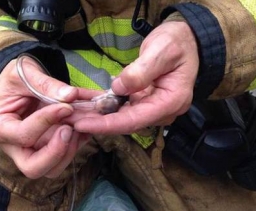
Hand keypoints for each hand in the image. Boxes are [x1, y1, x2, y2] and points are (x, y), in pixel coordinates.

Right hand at [0, 56, 88, 178]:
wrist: (20, 81)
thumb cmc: (15, 78)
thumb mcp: (25, 72)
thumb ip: (45, 83)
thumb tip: (70, 95)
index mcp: (0, 127)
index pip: (23, 135)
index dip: (46, 122)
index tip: (65, 106)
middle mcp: (14, 146)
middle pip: (33, 168)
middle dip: (56, 151)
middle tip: (69, 129)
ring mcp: (32, 151)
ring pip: (53, 169)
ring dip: (71, 149)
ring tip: (81, 124)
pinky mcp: (48, 148)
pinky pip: (65, 156)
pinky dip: (79, 142)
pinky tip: (87, 124)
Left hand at [71, 21, 198, 133]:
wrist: (186, 40)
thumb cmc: (177, 43)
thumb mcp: (161, 51)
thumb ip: (141, 71)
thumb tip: (119, 88)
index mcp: (171, 102)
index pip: (134, 120)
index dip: (106, 124)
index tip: (82, 124)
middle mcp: (162, 111)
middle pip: (125, 123)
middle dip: (97, 122)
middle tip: (69, 119)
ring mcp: (152, 108)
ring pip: (121, 117)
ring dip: (97, 116)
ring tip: (72, 113)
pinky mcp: (144, 103)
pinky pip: (121, 108)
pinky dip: (104, 106)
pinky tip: (85, 103)